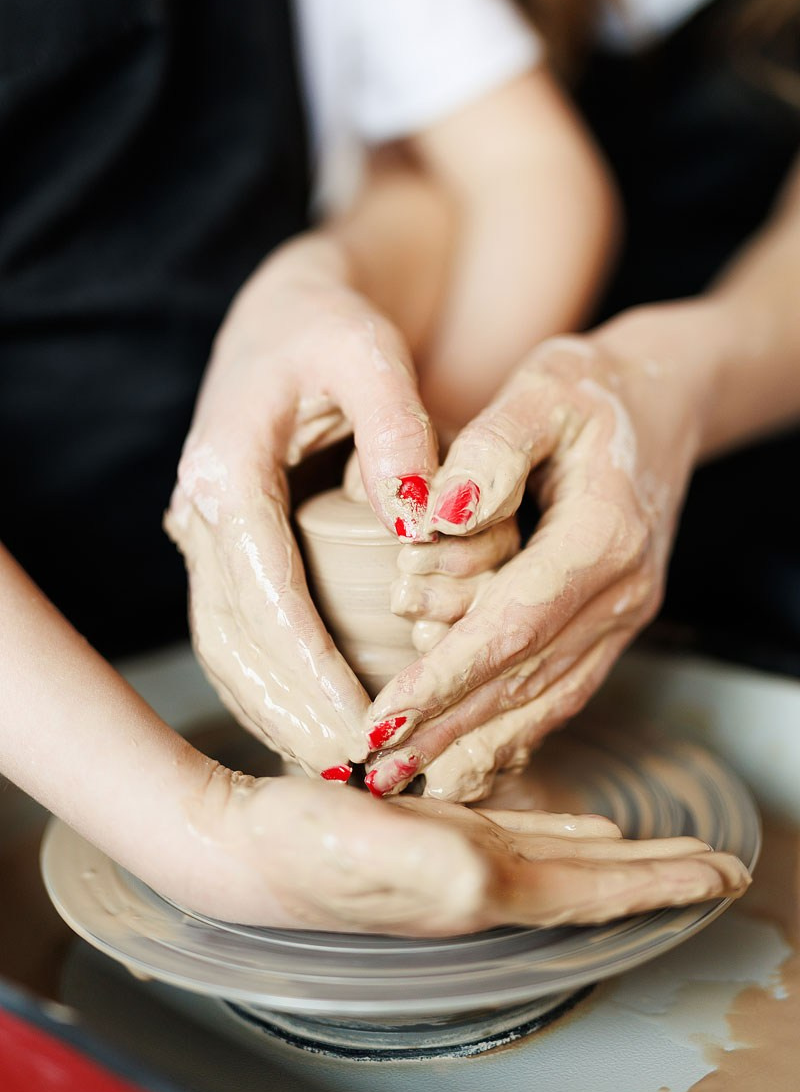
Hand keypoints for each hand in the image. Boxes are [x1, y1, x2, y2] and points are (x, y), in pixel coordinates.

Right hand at [165, 242, 437, 778]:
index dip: (310, 668)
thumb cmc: (329, 328)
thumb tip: (422, 516)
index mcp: (226, 469)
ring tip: (340, 770)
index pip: (263, 591)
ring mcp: (206, 537)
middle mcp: (202, 512)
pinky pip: (239, 638)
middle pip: (233, 639)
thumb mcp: (366, 351)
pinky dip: (273, 690)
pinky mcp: (227, 553)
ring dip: (277, 715)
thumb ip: (394, 426)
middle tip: (358, 774)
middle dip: (292, 711)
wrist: (286, 316)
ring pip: (226, 650)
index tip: (363, 727)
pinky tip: (316, 728)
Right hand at [178, 766, 749, 934]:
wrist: (237, 850)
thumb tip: (499, 874)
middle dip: (657, 876)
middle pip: (591, 884)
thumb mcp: (380, 855)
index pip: (595, 892)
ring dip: (619, 861)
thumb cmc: (300, 850)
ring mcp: (456, 864)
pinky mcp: (430, 841)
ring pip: (562, 864)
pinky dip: (562, 839)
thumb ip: (448, 865)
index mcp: (481, 890)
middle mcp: (480, 885)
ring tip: (660, 854)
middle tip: (717, 867)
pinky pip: (518, 840)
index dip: (660, 882)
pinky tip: (578, 833)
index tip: (721, 873)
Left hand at [364, 324, 706, 799]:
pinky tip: (470, 767)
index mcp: (604, 536)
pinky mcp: (611, 626)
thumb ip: (491, 449)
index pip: (511, 625)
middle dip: (444, 733)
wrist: (660, 400)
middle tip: (372, 776)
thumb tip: (438, 515)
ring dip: (474, 748)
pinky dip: (515, 735)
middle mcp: (622, 591)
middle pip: (523, 680)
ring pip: (545, 701)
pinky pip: (563, 694)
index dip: (444, 679)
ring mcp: (623, 617)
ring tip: (407, 786)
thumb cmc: (588, 390)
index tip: (381, 719)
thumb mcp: (541, 390)